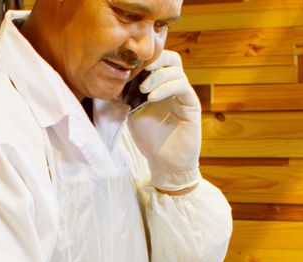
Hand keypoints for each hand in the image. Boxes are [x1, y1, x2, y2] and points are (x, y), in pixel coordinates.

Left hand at [126, 50, 200, 191]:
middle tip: (139, 71)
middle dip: (154, 60)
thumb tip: (111, 79)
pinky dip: (166, 87)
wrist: (164, 162)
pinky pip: (182, 86)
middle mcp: (173, 86)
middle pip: (170, 58)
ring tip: (143, 90)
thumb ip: (126, 95)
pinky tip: (152, 98)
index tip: (128, 66)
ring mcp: (183, 94)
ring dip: (157, 76)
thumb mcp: (132, 112)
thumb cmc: (149, 138)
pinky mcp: (191, 104)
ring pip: (176, 69)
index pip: (157, 61)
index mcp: (160, 85)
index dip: (144, 58)